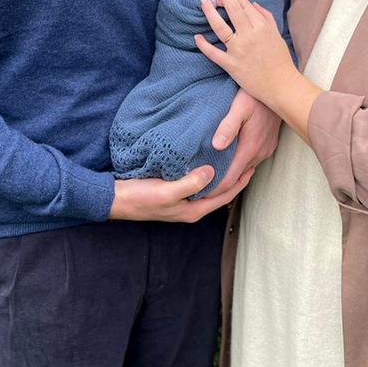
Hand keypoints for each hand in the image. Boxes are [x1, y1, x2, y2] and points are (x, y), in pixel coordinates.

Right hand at [109, 164, 253, 221]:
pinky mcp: (173, 190)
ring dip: (221, 173)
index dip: (240, 182)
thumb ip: (190, 183)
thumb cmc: (140, 198)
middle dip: (235, 177)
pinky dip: (205, 171)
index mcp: (193, 210)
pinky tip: (207, 158)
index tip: (252, 165)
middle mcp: (190, 206)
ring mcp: (182, 199)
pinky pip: (196, 180)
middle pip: (219, 192)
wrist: (115, 199)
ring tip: (232, 157)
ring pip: (208, 186)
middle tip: (247, 159)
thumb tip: (212, 172)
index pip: (225, 196)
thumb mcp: (166, 191)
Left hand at [196, 0, 320, 140]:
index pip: (246, 6)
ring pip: (220, 27)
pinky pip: (214, 54)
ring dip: (210, 12)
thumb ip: (266, 18)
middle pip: (233, 9)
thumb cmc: (281, 60)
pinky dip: (204, 45)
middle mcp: (249, 36)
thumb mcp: (277, 35)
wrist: (281, 85)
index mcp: (262, 27)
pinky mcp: (231, 65)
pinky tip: (197, 36)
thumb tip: (252, 4)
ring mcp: (239, 50)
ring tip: (203, 0)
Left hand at [207, 89, 280, 196]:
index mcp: (250, 147)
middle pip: (237, 178)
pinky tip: (228, 159)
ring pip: (244, 169)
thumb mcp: (239, 106)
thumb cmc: (256, 94)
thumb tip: (216, 145)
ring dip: (230, 173)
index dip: (214, 189)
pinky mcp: (268, 145)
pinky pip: (251, 160)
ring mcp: (266, 150)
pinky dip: (239, 164)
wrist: (281, 88)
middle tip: (199, 186)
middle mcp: (260, 153)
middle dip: (219, 184)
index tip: (198, 193)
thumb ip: (228, 126)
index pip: (230, 179)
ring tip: (211, 174)